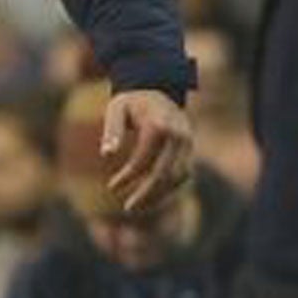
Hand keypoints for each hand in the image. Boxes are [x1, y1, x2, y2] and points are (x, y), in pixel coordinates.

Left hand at [101, 89, 194, 214]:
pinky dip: (169, 188)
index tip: (112, 188)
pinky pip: (183, 175)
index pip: (143, 160)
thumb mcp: (116, 109)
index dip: (127, 177)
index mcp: (159, 125)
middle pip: (164, 174)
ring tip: (138, 206)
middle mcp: (178, 135)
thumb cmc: (132, 101)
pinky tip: (151, 197)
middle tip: (128, 208)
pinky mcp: (191, 149)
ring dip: (159, 195)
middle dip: (146, 194)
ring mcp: (188, 142)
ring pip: (178, 178)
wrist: (158, 88)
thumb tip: (106, 154)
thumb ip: (112, 130)